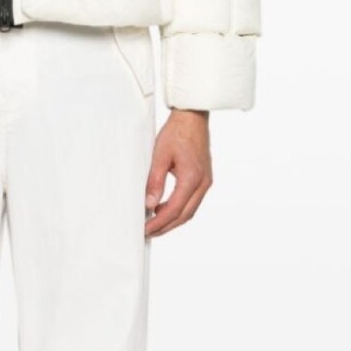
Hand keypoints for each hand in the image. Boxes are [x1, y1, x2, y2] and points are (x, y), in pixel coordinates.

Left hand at [144, 109, 212, 236]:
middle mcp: (203, 183)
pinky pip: (192, 201)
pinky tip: (163, 209)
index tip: (145, 229)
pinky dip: (178, 209)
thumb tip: (149, 204)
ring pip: (189, 211)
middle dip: (165, 227)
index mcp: (192, 178)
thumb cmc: (177, 132)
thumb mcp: (160, 155)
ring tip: (153, 224)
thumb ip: (155, 181)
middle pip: (185, 215)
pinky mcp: (203, 179)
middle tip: (147, 232)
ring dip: (172, 220)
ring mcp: (206, 182)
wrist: (193, 117)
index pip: (174, 209)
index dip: (159, 222)